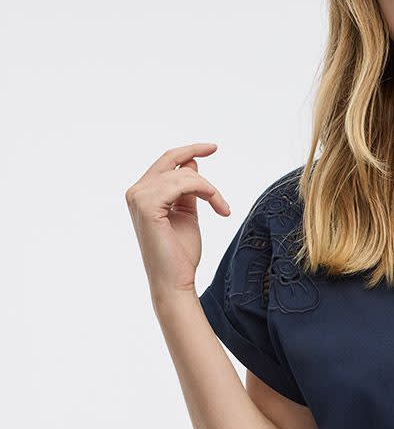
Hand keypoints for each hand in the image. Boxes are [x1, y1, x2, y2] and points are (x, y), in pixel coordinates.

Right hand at [125, 143, 230, 302]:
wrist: (176, 281)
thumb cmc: (181, 254)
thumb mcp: (186, 213)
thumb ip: (186, 190)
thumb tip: (192, 164)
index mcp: (143, 194)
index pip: (166, 162)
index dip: (188, 150)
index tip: (212, 147)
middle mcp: (136, 192)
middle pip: (173, 162)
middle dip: (200, 168)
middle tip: (219, 170)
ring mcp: (138, 197)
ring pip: (184, 174)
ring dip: (209, 189)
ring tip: (222, 208)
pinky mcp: (147, 204)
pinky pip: (184, 183)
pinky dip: (206, 191)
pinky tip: (218, 208)